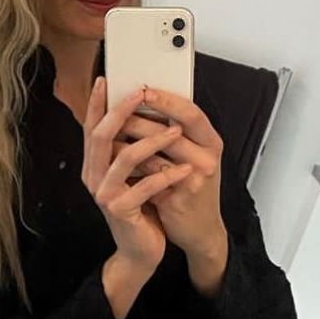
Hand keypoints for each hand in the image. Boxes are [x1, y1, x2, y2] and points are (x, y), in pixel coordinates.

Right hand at [82, 77, 194, 277]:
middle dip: (121, 110)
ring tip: (176, 130)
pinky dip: (167, 175)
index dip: (97, 103)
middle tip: (141, 92)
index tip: (106, 79)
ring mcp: (104, 194)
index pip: (90, 127)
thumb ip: (127, 150)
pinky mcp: (121, 211)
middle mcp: (93, 177)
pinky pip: (145, 186)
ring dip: (152, 140)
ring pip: (124, 157)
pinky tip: (185, 169)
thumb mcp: (130, 176)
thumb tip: (139, 112)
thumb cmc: (139, 209)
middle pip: (100, 135)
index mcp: (93, 165)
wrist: (139, 251)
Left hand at [112, 86, 226, 260]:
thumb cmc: (191, 188)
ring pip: (153, 153)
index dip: (167, 99)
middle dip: (136, 118)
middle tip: (114, 108)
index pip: (191, 112)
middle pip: (169, 129)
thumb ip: (176, 133)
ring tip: (108, 133)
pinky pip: (147, 177)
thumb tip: (142, 104)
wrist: (200, 230)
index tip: (143, 89)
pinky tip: (114, 162)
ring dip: (126, 143)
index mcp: (211, 141)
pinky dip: (128, 168)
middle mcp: (207, 158)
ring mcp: (194, 179)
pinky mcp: (178, 198)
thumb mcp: (193, 155)